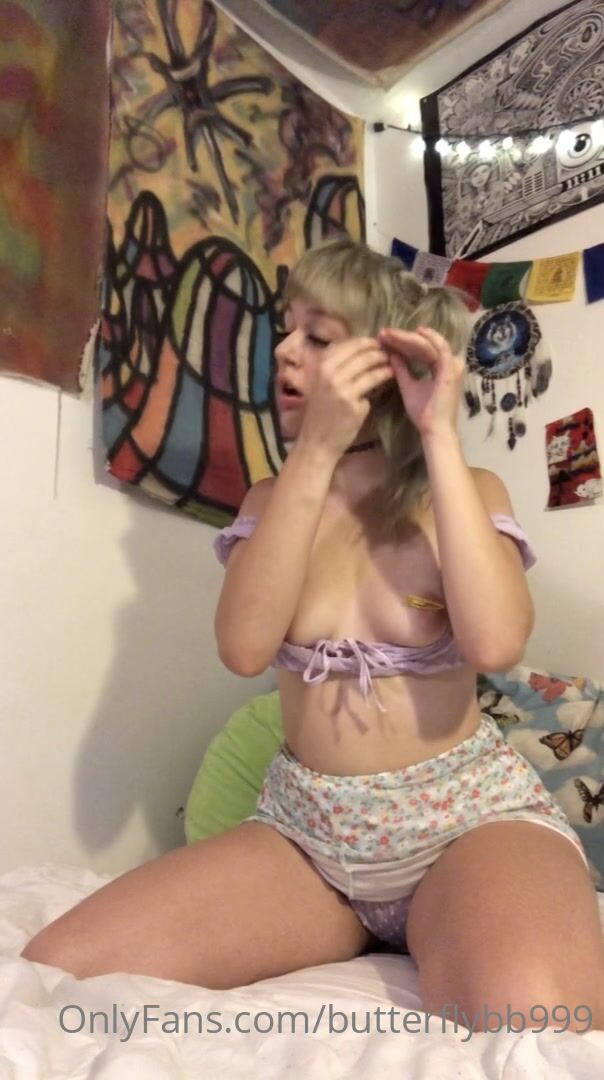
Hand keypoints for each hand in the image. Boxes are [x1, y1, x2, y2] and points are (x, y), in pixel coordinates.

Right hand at [299, 337, 393, 459]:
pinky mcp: (353, 403)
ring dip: (384, 362)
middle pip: (359, 352)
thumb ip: (335, 369)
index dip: (364, 342)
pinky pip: (373, 383)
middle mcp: (329, 374)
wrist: (317, 443)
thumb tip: (358, 352)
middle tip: (389, 352)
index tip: (376, 344)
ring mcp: (341, 388)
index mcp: (320, 367)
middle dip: (377, 350)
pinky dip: (383, 377)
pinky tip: (390, 377)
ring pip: (368, 366)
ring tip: (392, 363)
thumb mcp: (321, 386)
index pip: (346, 344)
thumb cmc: (321, 415)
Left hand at [378, 326, 464, 437]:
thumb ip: (401, 370)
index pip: (421, 349)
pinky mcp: (450, 369)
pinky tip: (414, 332)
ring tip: (390, 333)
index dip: (402, 342)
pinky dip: (428, 339)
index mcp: (440, 367)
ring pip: (429, 344)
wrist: (433, 429)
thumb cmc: (423, 412)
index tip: (384, 338)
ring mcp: (451, 365)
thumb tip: (391, 355)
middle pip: (423, 344)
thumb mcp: (408, 387)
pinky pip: (440, 348)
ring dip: (409, 337)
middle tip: (383, 332)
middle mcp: (449, 363)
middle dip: (402, 337)